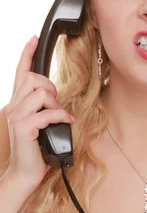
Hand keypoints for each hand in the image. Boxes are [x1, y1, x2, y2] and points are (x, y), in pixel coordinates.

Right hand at [5, 34, 74, 187]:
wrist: (24, 174)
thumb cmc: (35, 150)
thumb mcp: (39, 124)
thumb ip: (42, 108)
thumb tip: (54, 98)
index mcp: (17, 104)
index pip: (20, 73)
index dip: (26, 54)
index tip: (33, 38)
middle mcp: (14, 106)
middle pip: (34, 78)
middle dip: (51, 87)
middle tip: (57, 106)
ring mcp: (17, 117)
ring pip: (40, 92)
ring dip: (55, 102)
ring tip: (59, 116)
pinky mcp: (24, 128)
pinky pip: (47, 112)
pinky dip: (60, 116)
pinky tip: (66, 122)